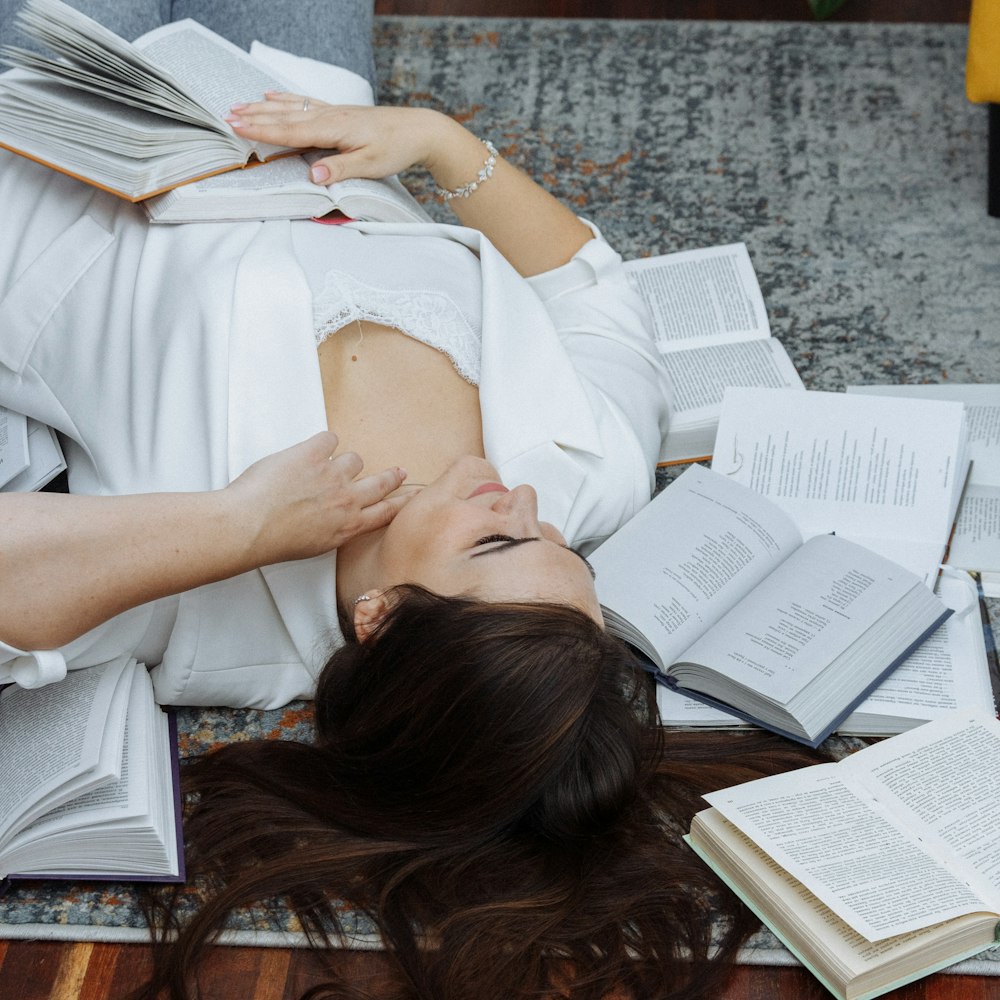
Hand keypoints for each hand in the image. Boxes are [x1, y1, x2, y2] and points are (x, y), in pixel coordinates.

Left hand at [225, 431, 408, 564]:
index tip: (410, 497)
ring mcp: (333, 475)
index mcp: (348, 526)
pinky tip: (311, 450)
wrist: (249, 526)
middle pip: (381, 483)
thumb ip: (331, 528)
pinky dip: (321, 443)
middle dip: (392, 477)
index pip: (386, 513)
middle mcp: (347, 500)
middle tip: (398, 472)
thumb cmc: (272, 541)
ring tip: (322, 466)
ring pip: (353, 459)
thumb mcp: (314, 545)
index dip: (400, 503)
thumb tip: (331, 519)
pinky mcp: (314, 453)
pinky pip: (329, 439)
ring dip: (341, 462)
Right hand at [226, 96, 454, 185]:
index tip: (236, 127)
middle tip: (226, 117)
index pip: (289, 131)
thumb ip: (340, 169)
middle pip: (284, 116)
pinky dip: (286, 99)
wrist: (419, 130)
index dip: (261, 130)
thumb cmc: (396, 148)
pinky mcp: (339, 112)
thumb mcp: (370, 165)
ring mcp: (333, 111)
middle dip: (254, 117)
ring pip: (291, 107)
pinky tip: (272, 95)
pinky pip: (305, 103)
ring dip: (263, 107)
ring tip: (239, 105)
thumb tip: (312, 175)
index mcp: (332, 130)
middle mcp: (329, 116)